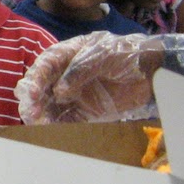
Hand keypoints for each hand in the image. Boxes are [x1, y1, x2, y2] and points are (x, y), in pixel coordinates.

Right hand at [15, 32, 162, 123]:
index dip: (35, 79)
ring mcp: (74, 94)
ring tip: (39, 125)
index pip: (44, 66)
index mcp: (67, 55)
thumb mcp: (101, 54)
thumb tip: (60, 91)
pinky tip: (51, 131)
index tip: (32, 93)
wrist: (152, 71)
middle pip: (42, 88)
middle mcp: (65, 75)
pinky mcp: (85, 111)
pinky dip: (57, 126)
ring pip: (50, 106)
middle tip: (31, 113)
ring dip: (42, 115)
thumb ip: (79, 70)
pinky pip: (67, 119)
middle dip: (33, 100)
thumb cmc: (125, 53)